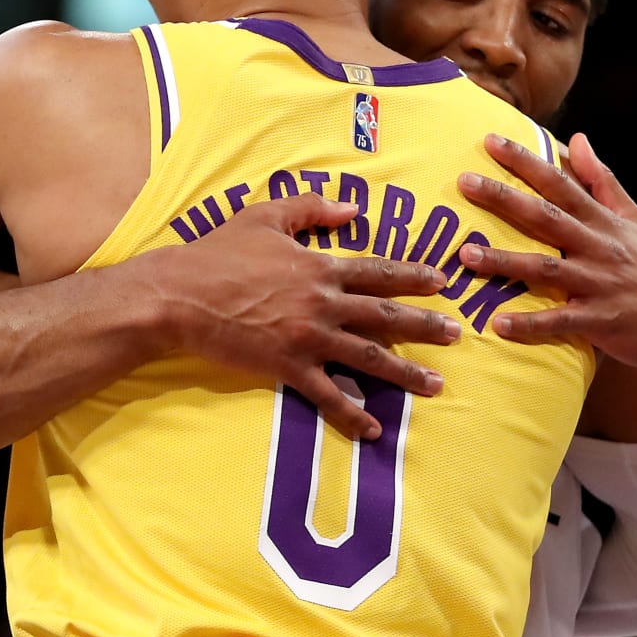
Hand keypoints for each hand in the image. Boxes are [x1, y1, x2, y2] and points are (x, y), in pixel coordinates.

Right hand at [162, 193, 461, 439]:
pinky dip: (351, 413)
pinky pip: (327, 395)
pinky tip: (373, 429)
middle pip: (385, 316)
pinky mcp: (287, 367)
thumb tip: (352, 207)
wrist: (180, 296)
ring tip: (436, 385)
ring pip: (369, 358)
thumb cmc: (218, 253)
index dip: (413, 276)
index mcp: (320, 267)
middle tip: (456, 335)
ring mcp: (308, 338)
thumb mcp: (265, 216)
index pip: (378, 271)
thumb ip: (311, 209)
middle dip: (425, 325)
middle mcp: (323, 304)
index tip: (443, 283)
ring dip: (406, 373)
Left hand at [453, 132, 636, 370]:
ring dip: (505, 262)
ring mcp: (599, 284)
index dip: (526, 161)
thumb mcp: (633, 219)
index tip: (491, 141)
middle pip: (546, 217)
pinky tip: (498, 324)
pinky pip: (560, 322)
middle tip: (464, 182)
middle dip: (504, 198)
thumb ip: (602, 181)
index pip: (560, 183)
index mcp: (603, 221)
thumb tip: (577, 140)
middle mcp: (599, 247)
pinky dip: (530, 324)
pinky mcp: (601, 321)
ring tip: (466, 257)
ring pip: (546, 269)